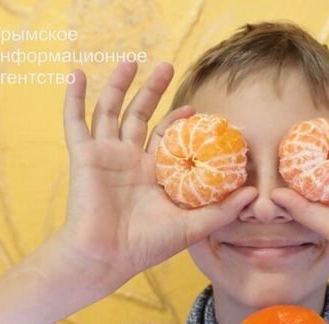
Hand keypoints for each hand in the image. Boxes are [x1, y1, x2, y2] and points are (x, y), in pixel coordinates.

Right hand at [57, 60, 256, 291]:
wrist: (106, 258)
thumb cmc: (146, 247)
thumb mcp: (192, 227)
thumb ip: (222, 210)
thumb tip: (254, 195)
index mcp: (152, 174)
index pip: (166, 138)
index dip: (179, 121)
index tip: (196, 108)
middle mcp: (129, 160)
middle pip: (140, 115)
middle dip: (152, 91)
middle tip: (167, 67)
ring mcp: (105, 156)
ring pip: (111, 111)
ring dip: (120, 85)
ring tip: (131, 61)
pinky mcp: (84, 156)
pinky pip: (75, 121)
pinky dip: (73, 97)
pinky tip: (75, 73)